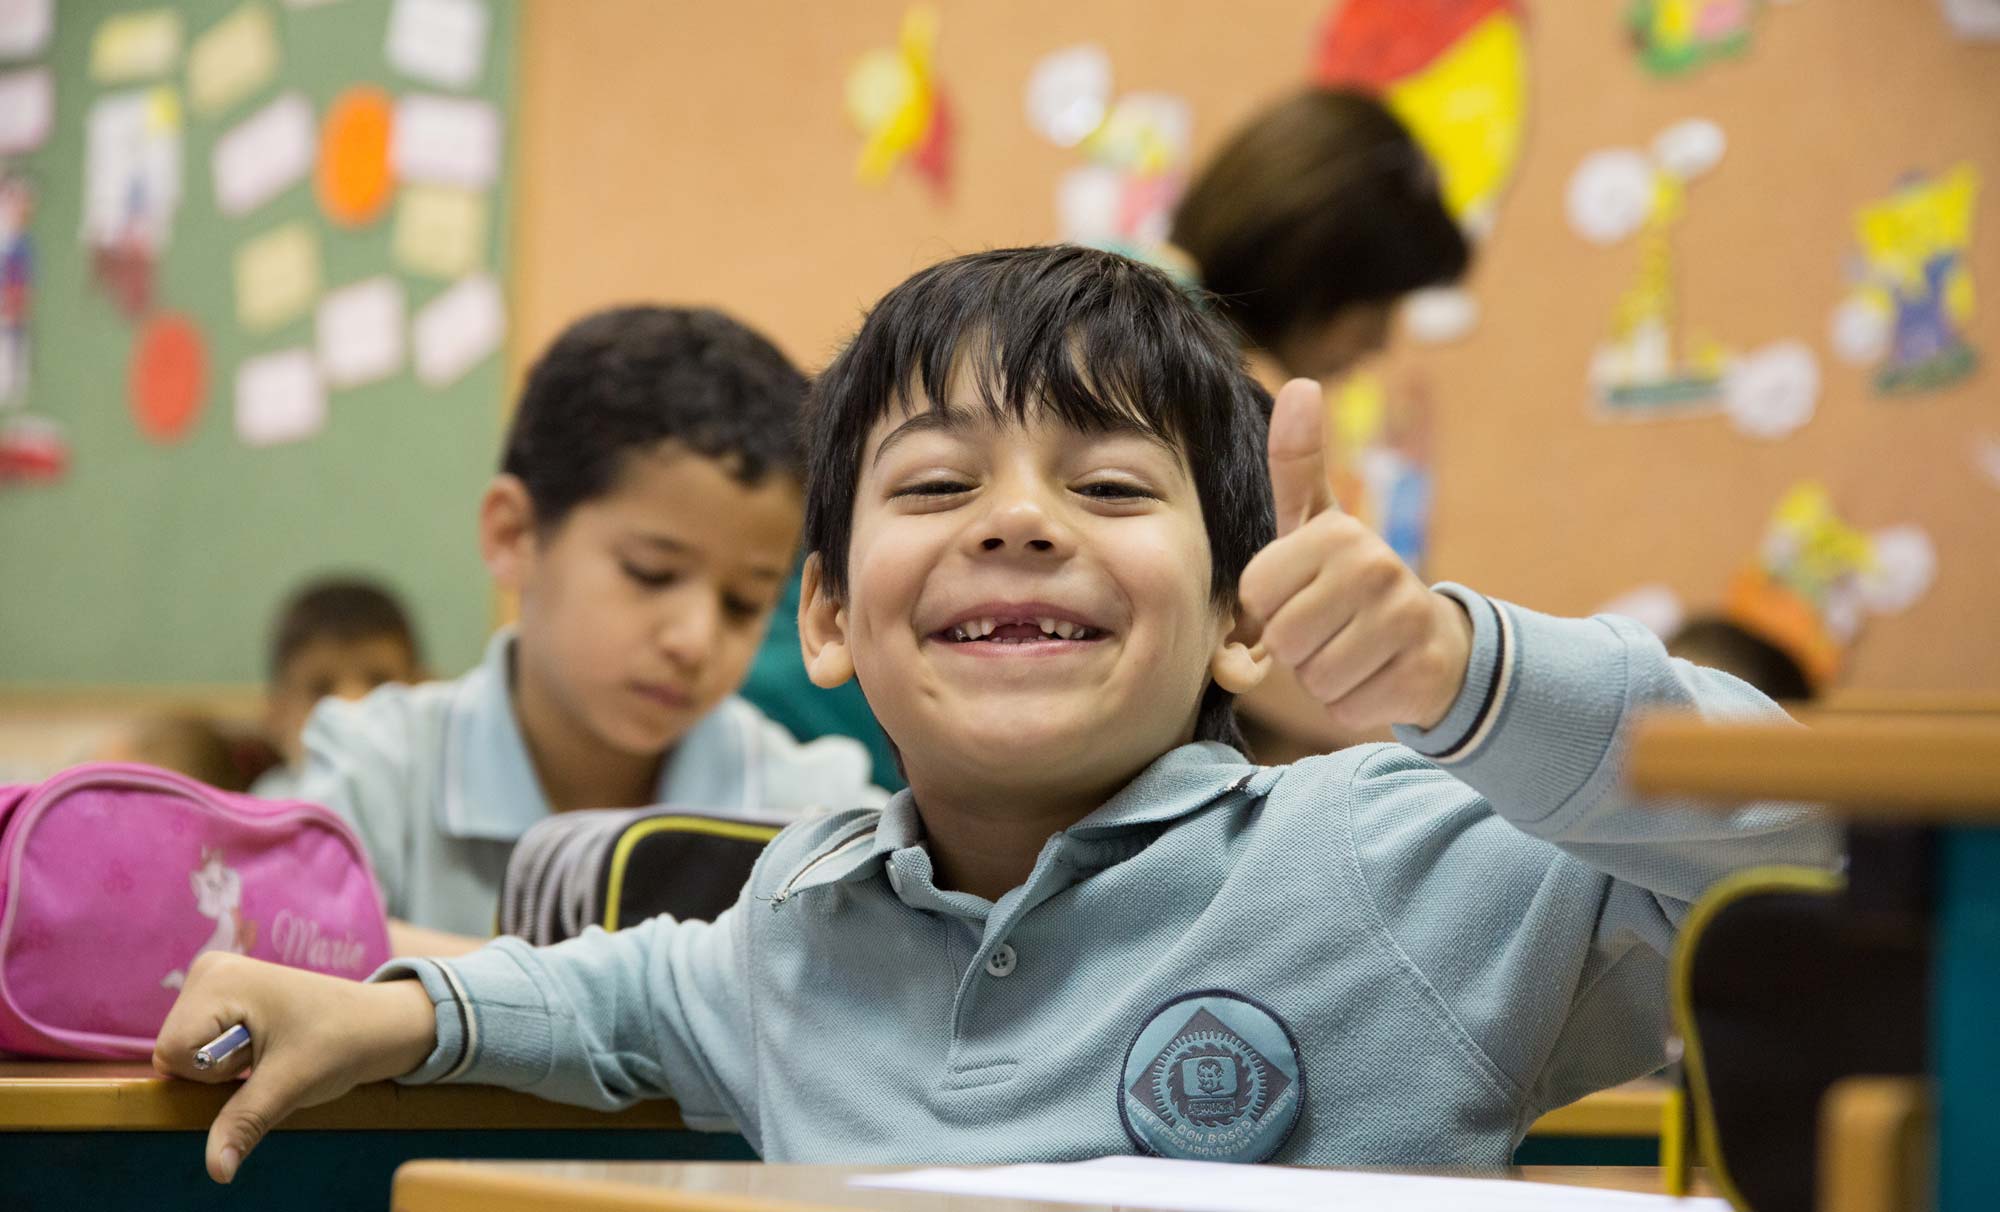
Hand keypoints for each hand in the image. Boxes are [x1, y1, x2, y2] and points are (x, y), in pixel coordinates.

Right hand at [152, 953, 437, 1183]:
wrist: (378, 1025)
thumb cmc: (340, 1043)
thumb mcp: (290, 1084)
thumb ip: (243, 1122)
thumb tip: (216, 1172)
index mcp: (216, 978)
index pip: (172, 1053)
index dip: (211, 1073)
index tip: (260, 1058)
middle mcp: (209, 972)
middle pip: (175, 1053)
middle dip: (216, 1071)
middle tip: (269, 1054)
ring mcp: (216, 983)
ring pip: (186, 1055)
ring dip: (225, 1067)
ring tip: (271, 1049)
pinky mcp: (225, 999)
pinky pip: (202, 1048)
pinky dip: (230, 1060)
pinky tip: (264, 1048)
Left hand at [1237, 378, 1471, 733]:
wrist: (1431, 641)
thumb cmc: (1349, 581)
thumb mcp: (1315, 520)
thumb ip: (1296, 461)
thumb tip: (1302, 383)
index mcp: (1338, 532)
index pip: (1256, 596)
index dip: (1269, 609)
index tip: (1301, 594)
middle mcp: (1376, 567)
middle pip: (1283, 641)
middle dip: (1296, 648)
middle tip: (1328, 628)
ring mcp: (1403, 621)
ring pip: (1313, 678)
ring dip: (1323, 677)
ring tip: (1352, 650)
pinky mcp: (1419, 674)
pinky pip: (1345, 709)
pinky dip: (1353, 703)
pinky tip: (1377, 675)